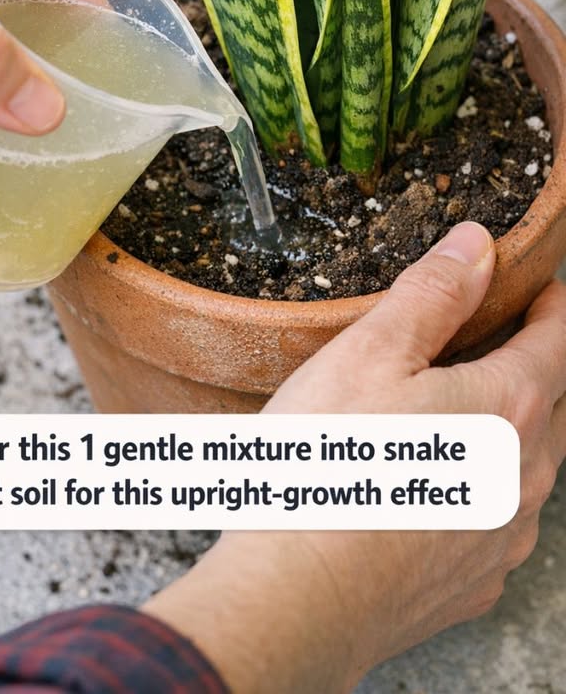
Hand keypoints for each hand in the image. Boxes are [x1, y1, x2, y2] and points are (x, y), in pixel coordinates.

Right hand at [144, 222, 565, 692]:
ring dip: (505, 434)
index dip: (552, 305)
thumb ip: (432, 293)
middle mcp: (523, 474)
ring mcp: (503, 534)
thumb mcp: (371, 352)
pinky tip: (434, 492)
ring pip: (527, 469)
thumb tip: (478, 243)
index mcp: (507, 407)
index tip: (542, 287)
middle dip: (530, 368)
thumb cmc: (329, 465)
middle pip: (549, 405)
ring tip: (456, 417)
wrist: (299, 594)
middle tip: (491, 343)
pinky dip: (479, 494)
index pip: (557, 341)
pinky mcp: (473, 581)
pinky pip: (496, 524)